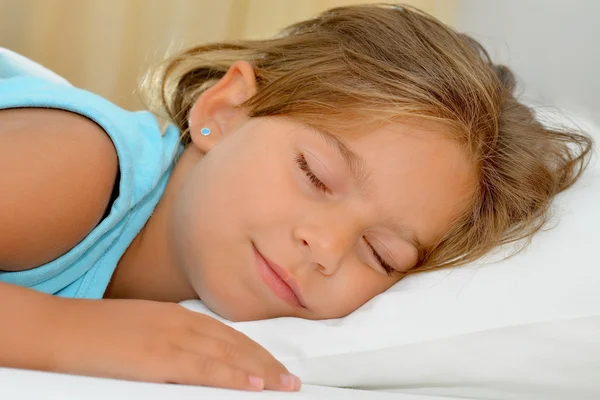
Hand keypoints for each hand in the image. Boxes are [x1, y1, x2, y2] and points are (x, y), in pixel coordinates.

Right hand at [49, 298, 300, 390]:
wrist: (61, 328)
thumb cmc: (97, 330)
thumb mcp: (143, 326)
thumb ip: (171, 336)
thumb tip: (194, 352)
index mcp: (178, 315)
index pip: (228, 333)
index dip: (255, 349)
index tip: (274, 363)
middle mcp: (181, 323)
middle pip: (235, 344)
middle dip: (266, 362)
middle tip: (290, 379)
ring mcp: (171, 339)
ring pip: (227, 356)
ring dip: (259, 371)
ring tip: (282, 384)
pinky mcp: (158, 358)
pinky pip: (204, 369)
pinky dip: (232, 376)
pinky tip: (252, 383)